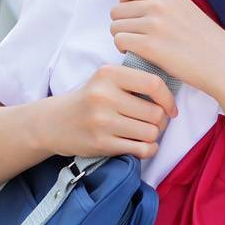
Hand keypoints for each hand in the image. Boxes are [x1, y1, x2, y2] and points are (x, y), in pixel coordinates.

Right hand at [48, 62, 178, 162]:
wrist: (54, 122)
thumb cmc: (89, 100)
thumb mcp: (106, 80)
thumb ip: (134, 81)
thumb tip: (171, 97)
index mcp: (108, 74)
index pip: (153, 84)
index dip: (168, 99)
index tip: (171, 108)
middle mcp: (104, 96)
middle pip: (155, 113)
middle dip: (161, 121)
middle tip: (155, 123)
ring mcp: (101, 121)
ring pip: (151, 132)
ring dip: (154, 136)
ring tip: (145, 133)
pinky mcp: (101, 143)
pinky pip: (141, 150)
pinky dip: (149, 150)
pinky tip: (143, 145)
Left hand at [109, 0, 224, 104]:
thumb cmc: (207, 43)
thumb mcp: (187, 11)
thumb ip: (164, 5)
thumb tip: (136, 8)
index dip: (125, 4)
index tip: (135, 18)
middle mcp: (159, 5)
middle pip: (117, 9)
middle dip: (122, 25)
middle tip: (136, 38)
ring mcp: (154, 24)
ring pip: (115, 26)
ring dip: (122, 38)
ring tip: (138, 48)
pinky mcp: (150, 46)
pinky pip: (119, 41)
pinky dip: (124, 50)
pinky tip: (139, 55)